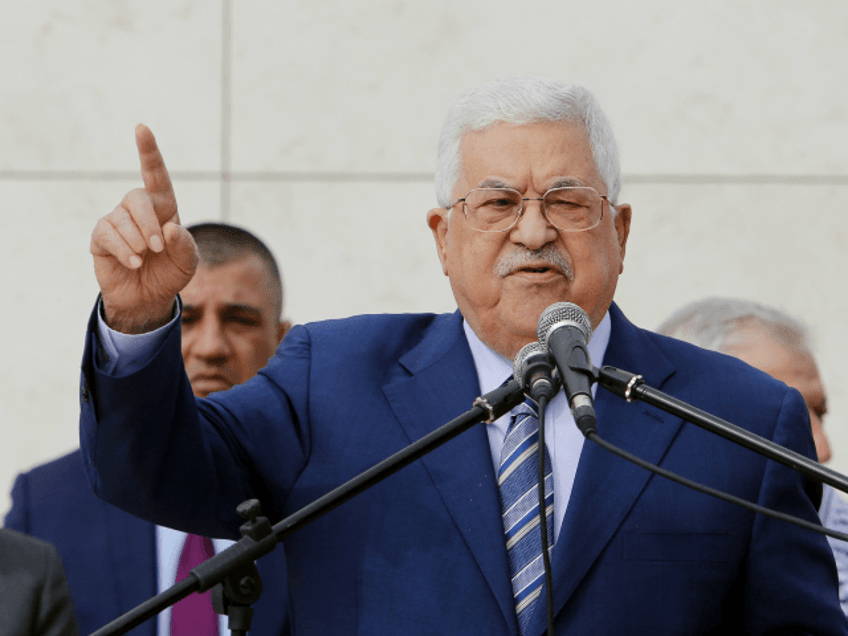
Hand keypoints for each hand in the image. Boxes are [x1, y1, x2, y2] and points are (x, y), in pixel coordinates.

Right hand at [90, 124, 197, 332]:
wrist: (149, 299)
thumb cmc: (170, 273)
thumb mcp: (188, 262)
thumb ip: (185, 245)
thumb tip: (169, 228)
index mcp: (164, 207)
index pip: (156, 175)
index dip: (148, 151)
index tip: (142, 128)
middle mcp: (138, 209)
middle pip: (138, 198)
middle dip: (149, 223)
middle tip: (157, 248)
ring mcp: (117, 221)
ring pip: (121, 218)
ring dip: (137, 241)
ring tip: (145, 258)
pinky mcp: (101, 237)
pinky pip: (107, 234)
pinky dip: (123, 250)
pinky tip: (133, 263)